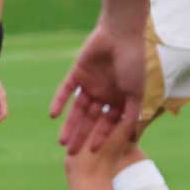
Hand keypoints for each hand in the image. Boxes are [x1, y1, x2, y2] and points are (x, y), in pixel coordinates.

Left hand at [50, 23, 145, 154]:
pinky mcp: (77, 73)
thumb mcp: (137, 92)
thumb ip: (132, 113)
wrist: (121, 34)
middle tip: (70, 154)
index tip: (94, 152)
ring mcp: (90, 84)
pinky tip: (53, 116)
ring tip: (61, 142)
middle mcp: (104, 93)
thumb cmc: (134, 62)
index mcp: (119, 99)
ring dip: (69, 125)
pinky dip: (59, 102)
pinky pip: (65, 90)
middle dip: (81, 136)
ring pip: (76, 109)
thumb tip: (131, 136)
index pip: (108, 123)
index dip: (101, 137)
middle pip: (90, 120)